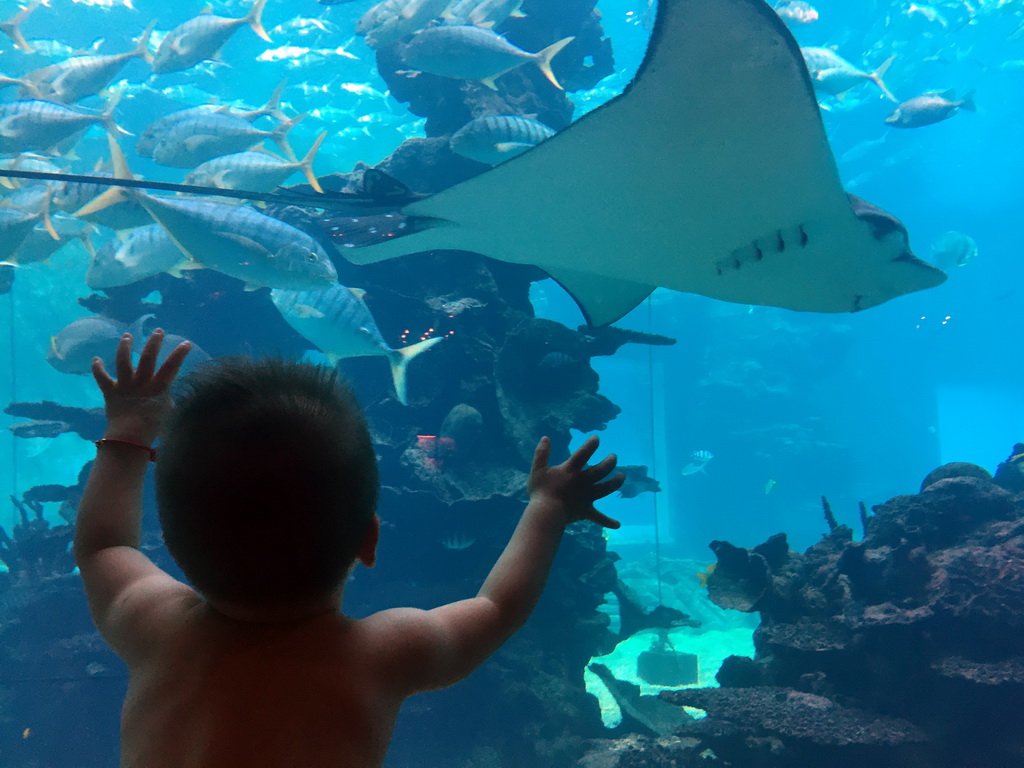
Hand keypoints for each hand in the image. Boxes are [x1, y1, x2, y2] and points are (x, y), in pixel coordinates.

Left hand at [91, 329, 191, 444]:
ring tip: (127, 336)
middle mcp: (142, 382)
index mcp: (159, 387)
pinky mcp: (111, 392)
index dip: (180, 353)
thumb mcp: (170, 411)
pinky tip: (95, 359)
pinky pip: (102, 378)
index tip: (186, 343)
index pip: (172, 366)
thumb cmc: (154, 427)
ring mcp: (125, 385)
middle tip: (158, 331)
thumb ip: (168, 398)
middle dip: (154, 342)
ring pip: (123, 361)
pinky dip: (97, 368)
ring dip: (125, 347)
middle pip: (148, 357)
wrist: (130, 437)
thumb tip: (168, 391)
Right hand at [528, 436, 622, 528]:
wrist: (545, 514)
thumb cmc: (540, 492)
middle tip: (614, 457)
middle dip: (609, 462)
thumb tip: (545, 438)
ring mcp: (586, 497)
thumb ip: (541, 453)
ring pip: (605, 488)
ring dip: (615, 482)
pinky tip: (617, 525)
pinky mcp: (585, 511)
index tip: (596, 438)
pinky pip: (598, 517)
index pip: (584, 453)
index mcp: (570, 471)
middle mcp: (582, 481)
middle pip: (601, 470)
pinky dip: (607, 522)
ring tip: (622, 476)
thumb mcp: (537, 470)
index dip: (591, 444)